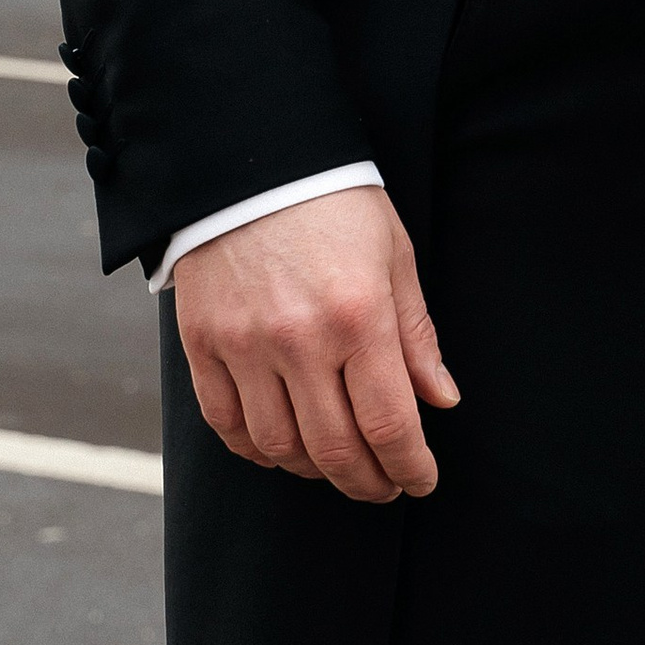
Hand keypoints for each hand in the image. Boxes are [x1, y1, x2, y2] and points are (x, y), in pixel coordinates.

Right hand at [174, 185, 457, 504]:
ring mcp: (244, 345)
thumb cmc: (336, 204)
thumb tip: (442, 401)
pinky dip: (257, 450)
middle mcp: (299, 339)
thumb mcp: (395, 256)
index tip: (421, 480)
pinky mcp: (202, 345)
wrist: (251, 159)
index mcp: (358, 314)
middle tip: (384, 485)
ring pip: (280, 447)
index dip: (409, 466)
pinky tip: (282, 448)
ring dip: (314, 470)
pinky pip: (226, 425)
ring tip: (338, 465)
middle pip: (334, 448)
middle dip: (368, 481)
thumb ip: (417, 336)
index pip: (389, 423)